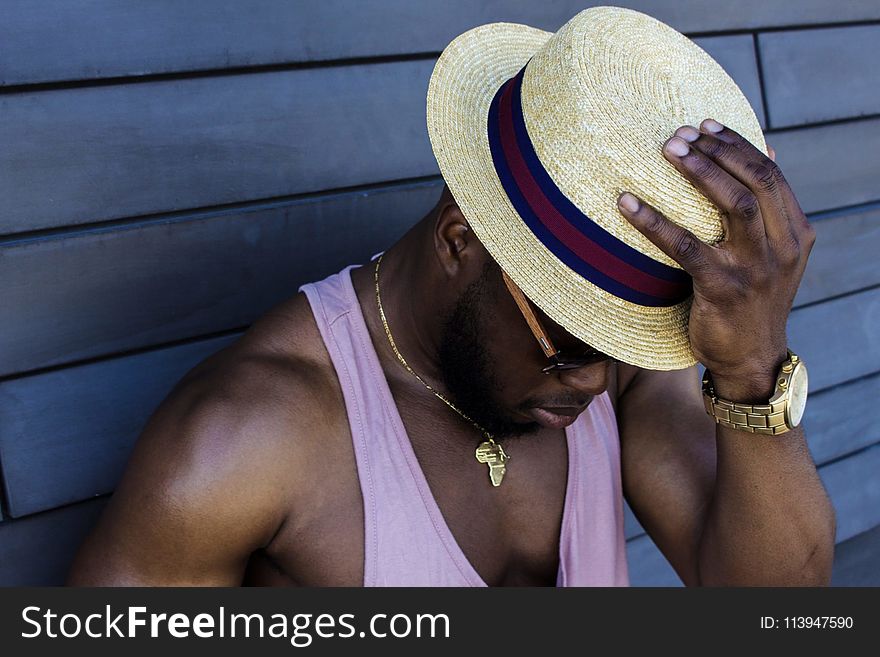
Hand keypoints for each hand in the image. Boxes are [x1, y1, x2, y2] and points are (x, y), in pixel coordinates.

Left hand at [617, 119, 815, 400]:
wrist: (751, 358)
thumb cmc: (752, 300)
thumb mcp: (774, 255)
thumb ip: (768, 211)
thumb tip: (766, 151)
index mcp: (796, 233)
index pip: (771, 174)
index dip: (739, 145)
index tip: (706, 124)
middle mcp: (782, 246)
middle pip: (755, 182)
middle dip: (717, 151)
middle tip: (680, 134)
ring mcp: (755, 268)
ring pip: (731, 206)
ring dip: (698, 173)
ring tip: (667, 150)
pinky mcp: (723, 288)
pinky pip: (685, 246)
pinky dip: (654, 221)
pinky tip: (626, 204)